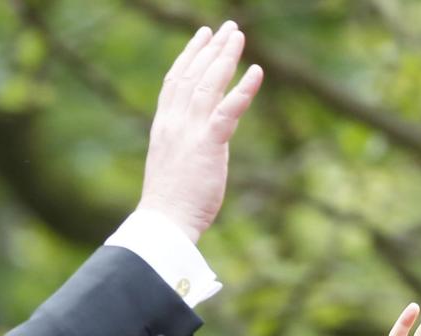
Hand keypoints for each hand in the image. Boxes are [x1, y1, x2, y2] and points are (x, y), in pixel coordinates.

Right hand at [138, 21, 263, 242]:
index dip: (189, 56)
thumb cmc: (171, 203)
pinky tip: (256, 71)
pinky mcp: (208, 144)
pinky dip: (243, 89)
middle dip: (211, 48)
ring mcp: (190, 131)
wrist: (164, 222)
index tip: (201, 37)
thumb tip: (214, 136)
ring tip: (238, 37)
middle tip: (227, 28)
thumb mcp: (176, 164)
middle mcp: (174, 122)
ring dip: (226, 57)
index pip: (174, 81)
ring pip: (209, 84)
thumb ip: (192, 144)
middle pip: (193, 74)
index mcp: (163, 126)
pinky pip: (228, 110)